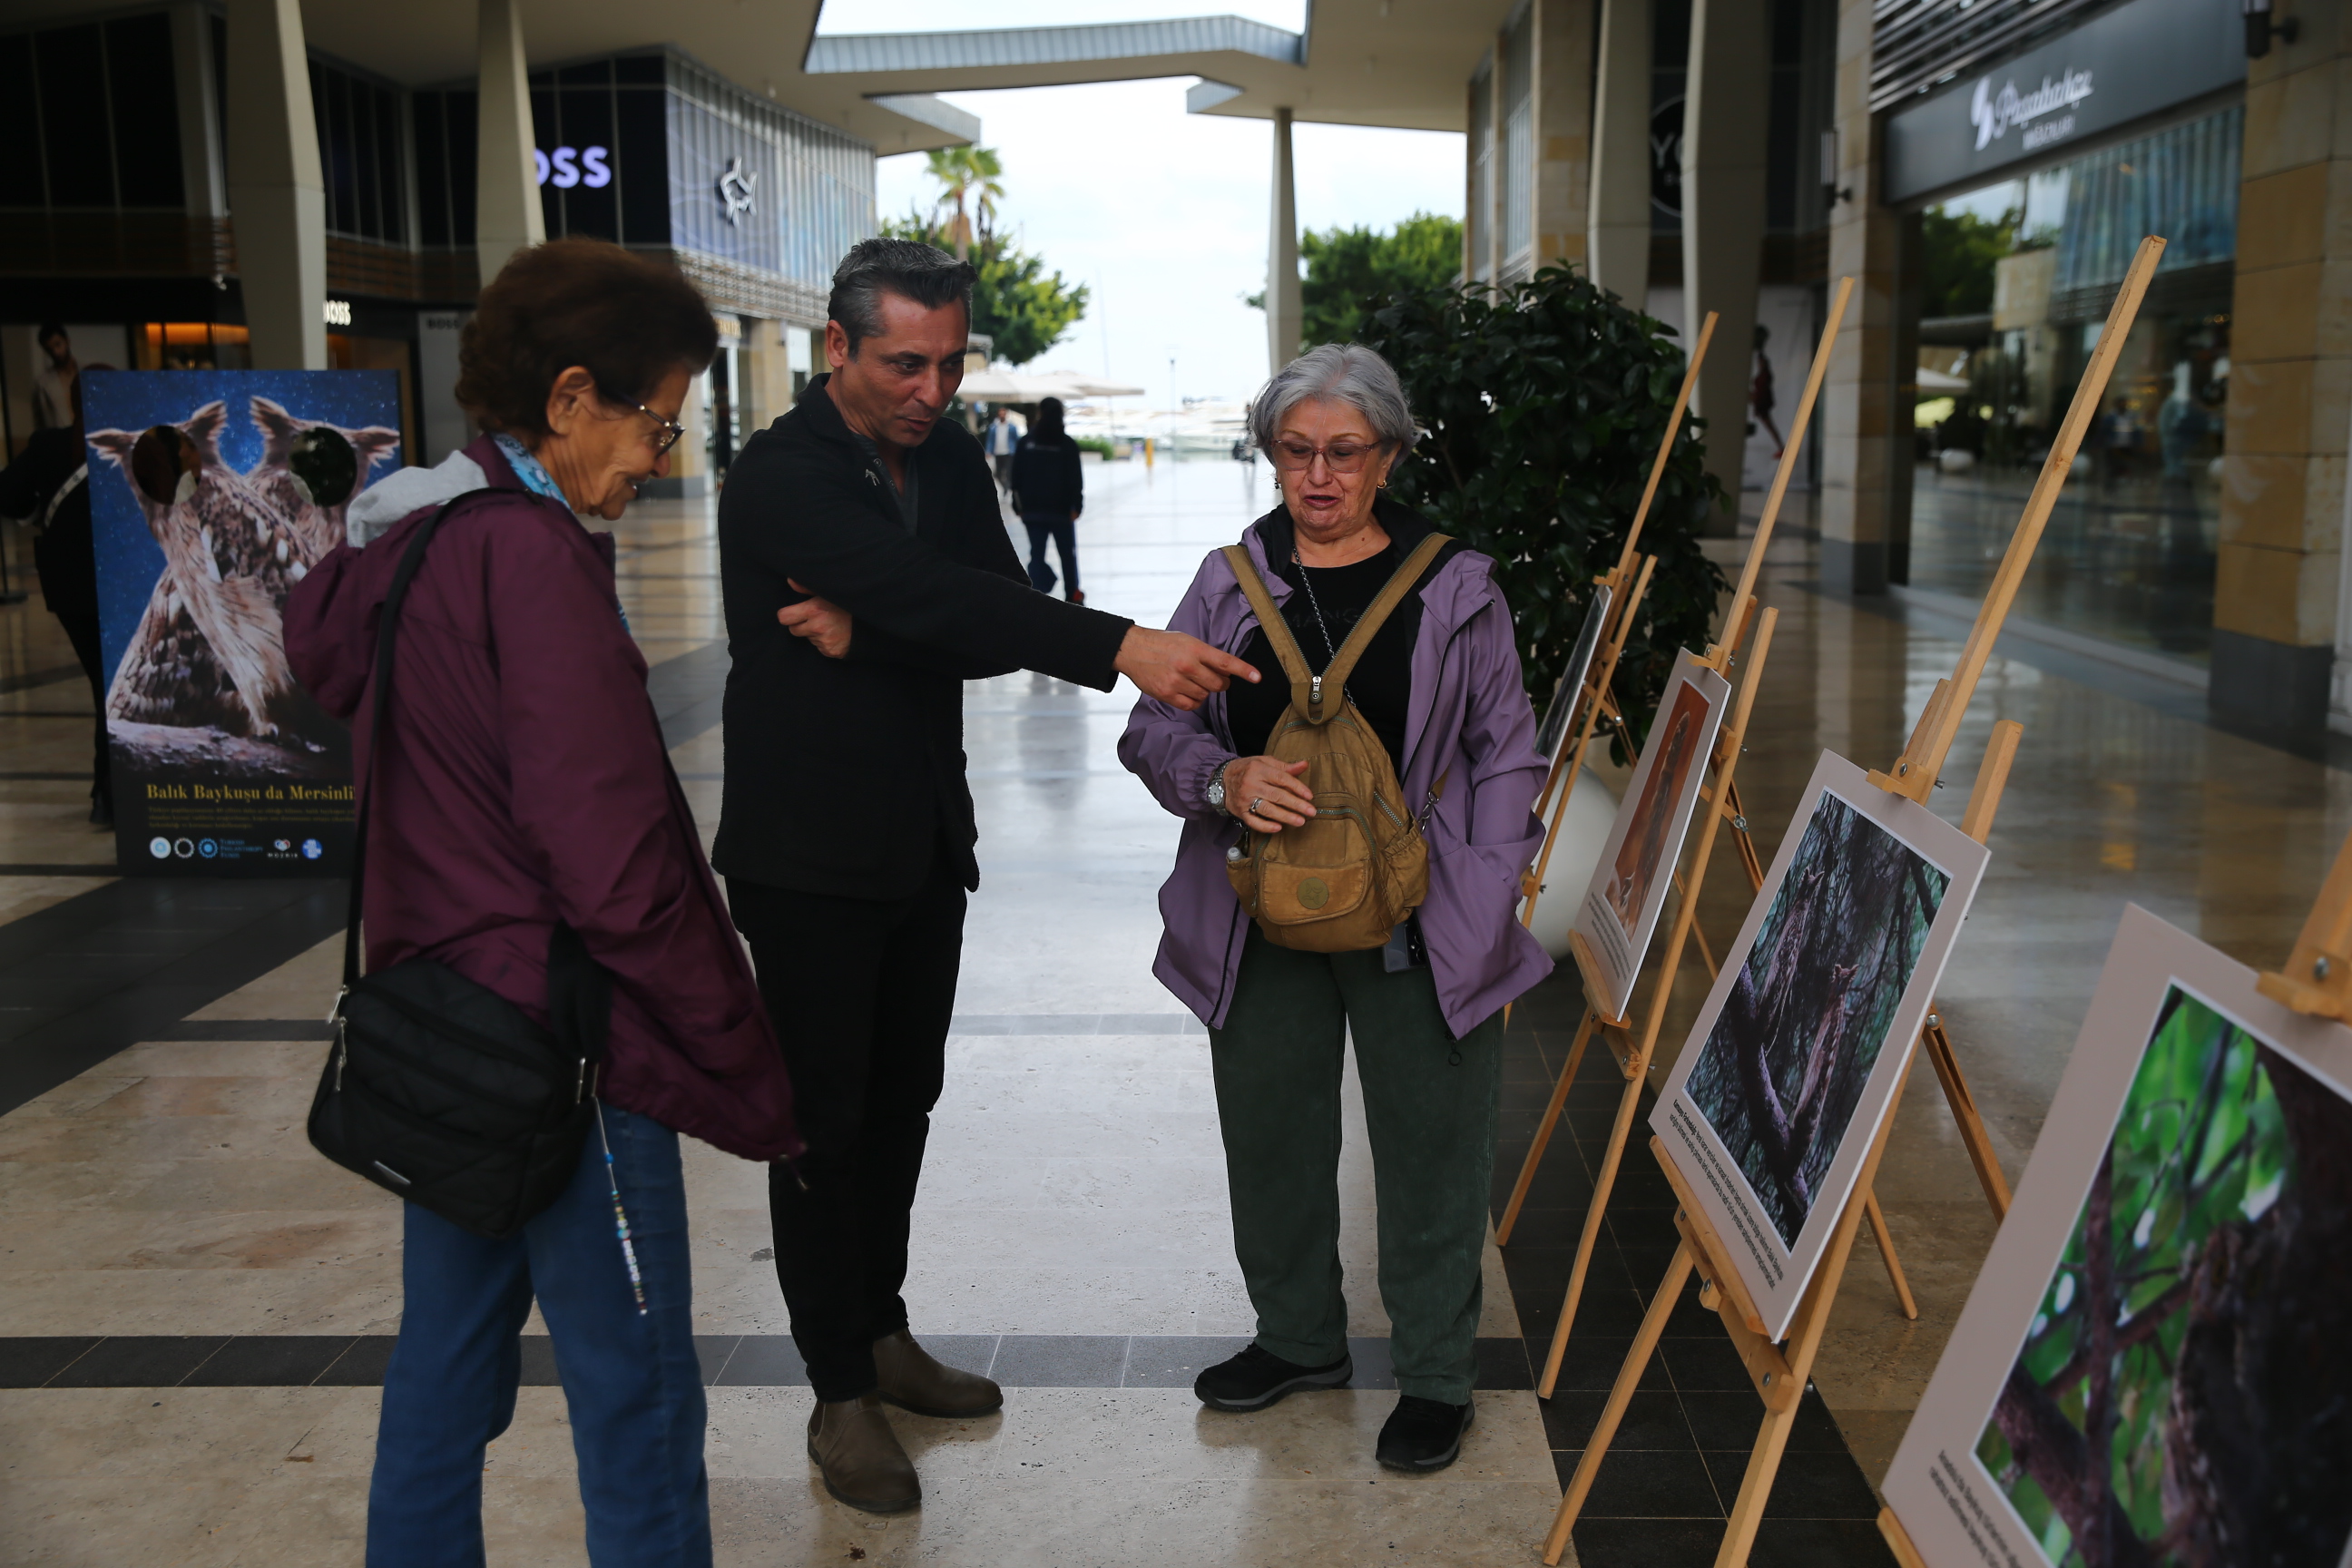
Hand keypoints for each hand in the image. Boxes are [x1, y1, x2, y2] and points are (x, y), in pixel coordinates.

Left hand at [777, 580, 851, 658]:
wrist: (870, 621)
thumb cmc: (846, 603)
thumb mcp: (826, 592)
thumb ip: (806, 587)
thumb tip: (789, 581)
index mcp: (814, 610)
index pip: (784, 617)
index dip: (788, 615)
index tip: (795, 612)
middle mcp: (818, 626)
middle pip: (793, 630)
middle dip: (800, 624)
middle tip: (815, 618)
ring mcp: (824, 641)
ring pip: (807, 638)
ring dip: (814, 633)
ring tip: (829, 625)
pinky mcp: (830, 651)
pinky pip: (819, 648)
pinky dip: (824, 642)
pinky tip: (834, 634)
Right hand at [1115, 626, 1258, 711]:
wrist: (1133, 649)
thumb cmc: (1163, 644)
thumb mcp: (1187, 641)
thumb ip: (1206, 655)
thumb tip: (1227, 671)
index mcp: (1195, 648)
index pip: (1225, 662)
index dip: (1244, 670)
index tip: (1257, 677)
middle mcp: (1187, 665)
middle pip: (1218, 684)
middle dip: (1220, 683)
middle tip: (1214, 677)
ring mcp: (1176, 681)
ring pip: (1205, 696)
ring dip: (1204, 691)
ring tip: (1192, 680)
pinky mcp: (1167, 694)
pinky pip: (1191, 705)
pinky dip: (1193, 701)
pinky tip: (1186, 691)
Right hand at [1223, 756, 1313, 830]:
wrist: (1220, 779)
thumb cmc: (1247, 769)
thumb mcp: (1264, 762)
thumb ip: (1284, 766)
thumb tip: (1304, 765)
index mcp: (1259, 769)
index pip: (1281, 778)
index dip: (1297, 787)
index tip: (1309, 796)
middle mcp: (1251, 784)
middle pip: (1277, 795)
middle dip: (1296, 804)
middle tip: (1311, 812)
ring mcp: (1245, 799)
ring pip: (1267, 809)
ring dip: (1285, 816)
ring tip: (1300, 821)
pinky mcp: (1240, 812)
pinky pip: (1253, 821)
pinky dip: (1265, 826)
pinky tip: (1278, 828)